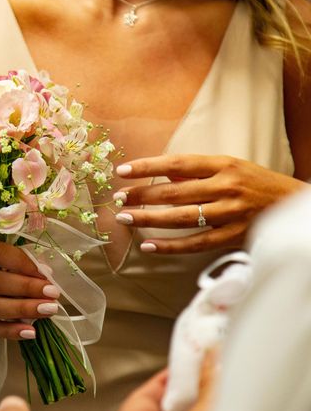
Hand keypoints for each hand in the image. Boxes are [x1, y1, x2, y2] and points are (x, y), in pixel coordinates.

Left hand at [113, 155, 307, 253]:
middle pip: (174, 192)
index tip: (122, 171)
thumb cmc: (256, 183)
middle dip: (141, 195)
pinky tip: (148, 246)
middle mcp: (225, 187)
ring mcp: (229, 213)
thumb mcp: (229, 167)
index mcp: (223, 164)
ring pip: (181, 218)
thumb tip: (160, 176)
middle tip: (118, 198)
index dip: (147, 167)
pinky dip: (169, 246)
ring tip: (125, 218)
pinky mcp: (233, 236)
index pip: (177, 164)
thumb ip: (196, 172)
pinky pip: (195, 244)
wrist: (294, 204)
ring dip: (148, 219)